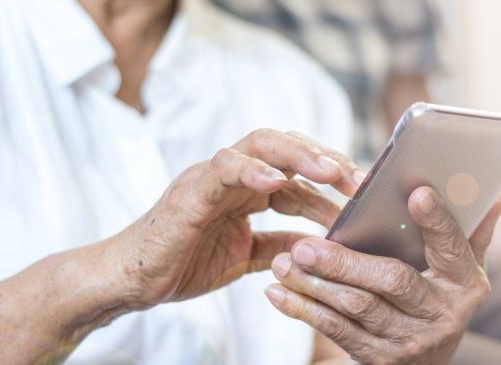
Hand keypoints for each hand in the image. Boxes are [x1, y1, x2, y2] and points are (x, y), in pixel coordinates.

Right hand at [108, 129, 362, 308]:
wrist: (134, 281)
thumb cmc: (185, 262)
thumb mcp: (247, 257)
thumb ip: (281, 245)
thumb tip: (322, 244)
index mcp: (250, 189)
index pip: (299, 174)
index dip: (333, 182)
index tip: (366, 195)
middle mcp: (235, 175)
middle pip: (287, 148)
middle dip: (326, 159)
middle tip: (359, 179)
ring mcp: (212, 177)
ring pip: (260, 145)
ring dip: (300, 156)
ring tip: (332, 171)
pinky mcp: (189, 190)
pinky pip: (222, 169)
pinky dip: (248, 170)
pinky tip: (274, 180)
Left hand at [265, 187, 500, 364]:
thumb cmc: (440, 302)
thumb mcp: (462, 273)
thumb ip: (473, 234)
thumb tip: (495, 194)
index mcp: (466, 284)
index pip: (453, 247)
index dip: (437, 222)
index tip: (417, 193)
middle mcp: (442, 314)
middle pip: (392, 281)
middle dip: (345, 262)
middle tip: (306, 244)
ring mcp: (410, 341)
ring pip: (357, 308)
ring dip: (315, 285)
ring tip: (284, 261)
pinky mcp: (379, 360)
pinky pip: (337, 332)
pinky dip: (304, 311)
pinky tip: (278, 292)